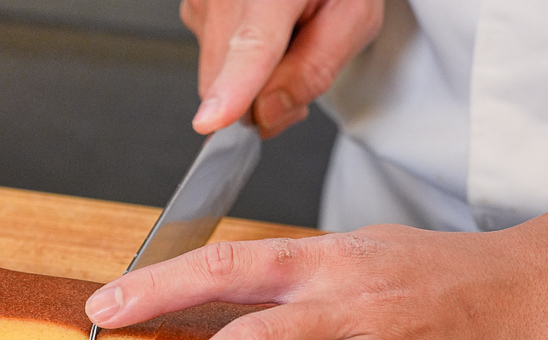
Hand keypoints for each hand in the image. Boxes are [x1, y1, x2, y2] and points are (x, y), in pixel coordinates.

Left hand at [85, 214, 547, 339]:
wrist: (542, 290)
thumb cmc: (440, 275)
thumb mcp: (361, 252)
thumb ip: (293, 278)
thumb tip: (215, 301)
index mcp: (328, 260)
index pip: (226, 264)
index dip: (158, 286)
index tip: (105, 308)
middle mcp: (352, 300)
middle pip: (249, 337)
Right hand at [181, 0, 382, 136]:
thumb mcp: (354, 17)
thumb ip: (316, 69)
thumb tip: (269, 113)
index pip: (252, 46)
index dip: (233, 88)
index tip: (211, 120)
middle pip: (228, 82)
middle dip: (261, 99)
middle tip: (300, 66)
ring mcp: (203, 0)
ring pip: (216, 78)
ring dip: (251, 81)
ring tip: (285, 38)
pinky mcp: (194, 8)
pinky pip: (213, 61)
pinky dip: (238, 62)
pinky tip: (265, 33)